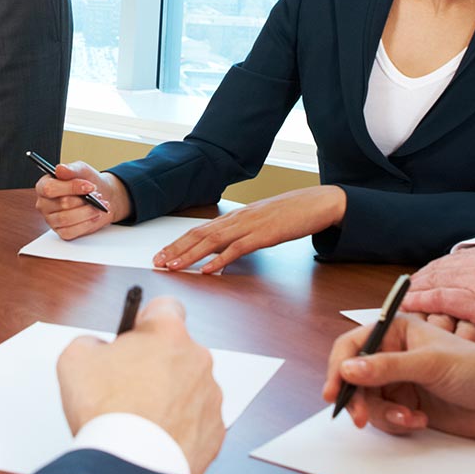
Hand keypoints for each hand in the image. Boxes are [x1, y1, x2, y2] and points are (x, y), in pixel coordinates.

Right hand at [35, 161, 131, 237]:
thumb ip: (71, 169)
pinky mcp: (61, 232)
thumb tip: (60, 169)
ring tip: (99, 205)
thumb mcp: (81, 170)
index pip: (50, 188)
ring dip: (87, 212)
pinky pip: (71, 232)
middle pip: (62, 204)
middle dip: (84, 200)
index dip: (71, 187)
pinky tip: (95, 215)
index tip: (89, 186)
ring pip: (67, 219)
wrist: (99, 195)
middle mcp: (44, 204)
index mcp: (44, 186)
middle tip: (98, 195)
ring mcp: (51, 219)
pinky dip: (87, 223)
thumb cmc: (86, 181)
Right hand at [57, 297, 224, 473]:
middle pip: (177, 351)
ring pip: (189, 387)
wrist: (130, 466)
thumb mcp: (75, 359)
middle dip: (156, 364)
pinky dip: (180, 427)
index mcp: (168, 333)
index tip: (134, 337)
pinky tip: (155, 438)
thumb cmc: (104, 411)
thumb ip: (91, 342)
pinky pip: (196, 420)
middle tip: (128, 387)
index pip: (166, 307)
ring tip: (140, 419)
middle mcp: (197, 359)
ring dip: (170, 396)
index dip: (147, 321)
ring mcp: (210, 396)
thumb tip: (99, 349)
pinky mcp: (215, 431)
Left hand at [153, 186, 345, 275]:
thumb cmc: (291, 213)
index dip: (179, 242)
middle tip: (157, 262)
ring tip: (174, 267)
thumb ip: (242, 234)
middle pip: (200, 234)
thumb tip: (225, 250)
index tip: (162, 254)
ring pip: (213, 242)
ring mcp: (250, 226)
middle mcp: (237, 219)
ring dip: (191, 255)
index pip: (200, 229)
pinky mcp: (264, 235)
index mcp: (235, 216)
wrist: (317, 202)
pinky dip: (221, 260)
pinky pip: (238, 249)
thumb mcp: (261, 222)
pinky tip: (208, 270)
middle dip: (176, 249)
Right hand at [321, 314, 474, 444]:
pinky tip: (419, 420)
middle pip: (354, 377)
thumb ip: (387, 367)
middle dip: (358, 398)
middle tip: (360, 418)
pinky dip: (396, 422)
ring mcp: (400, 381)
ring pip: (368, 401)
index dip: (338, 367)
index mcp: (396, 331)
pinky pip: (384, 418)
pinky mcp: (407, 405)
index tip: (335, 391)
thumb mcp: (430, 363)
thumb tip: (348, 369)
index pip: (353, 345)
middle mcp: (393, 354)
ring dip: (383, 414)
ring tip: (409, 418)